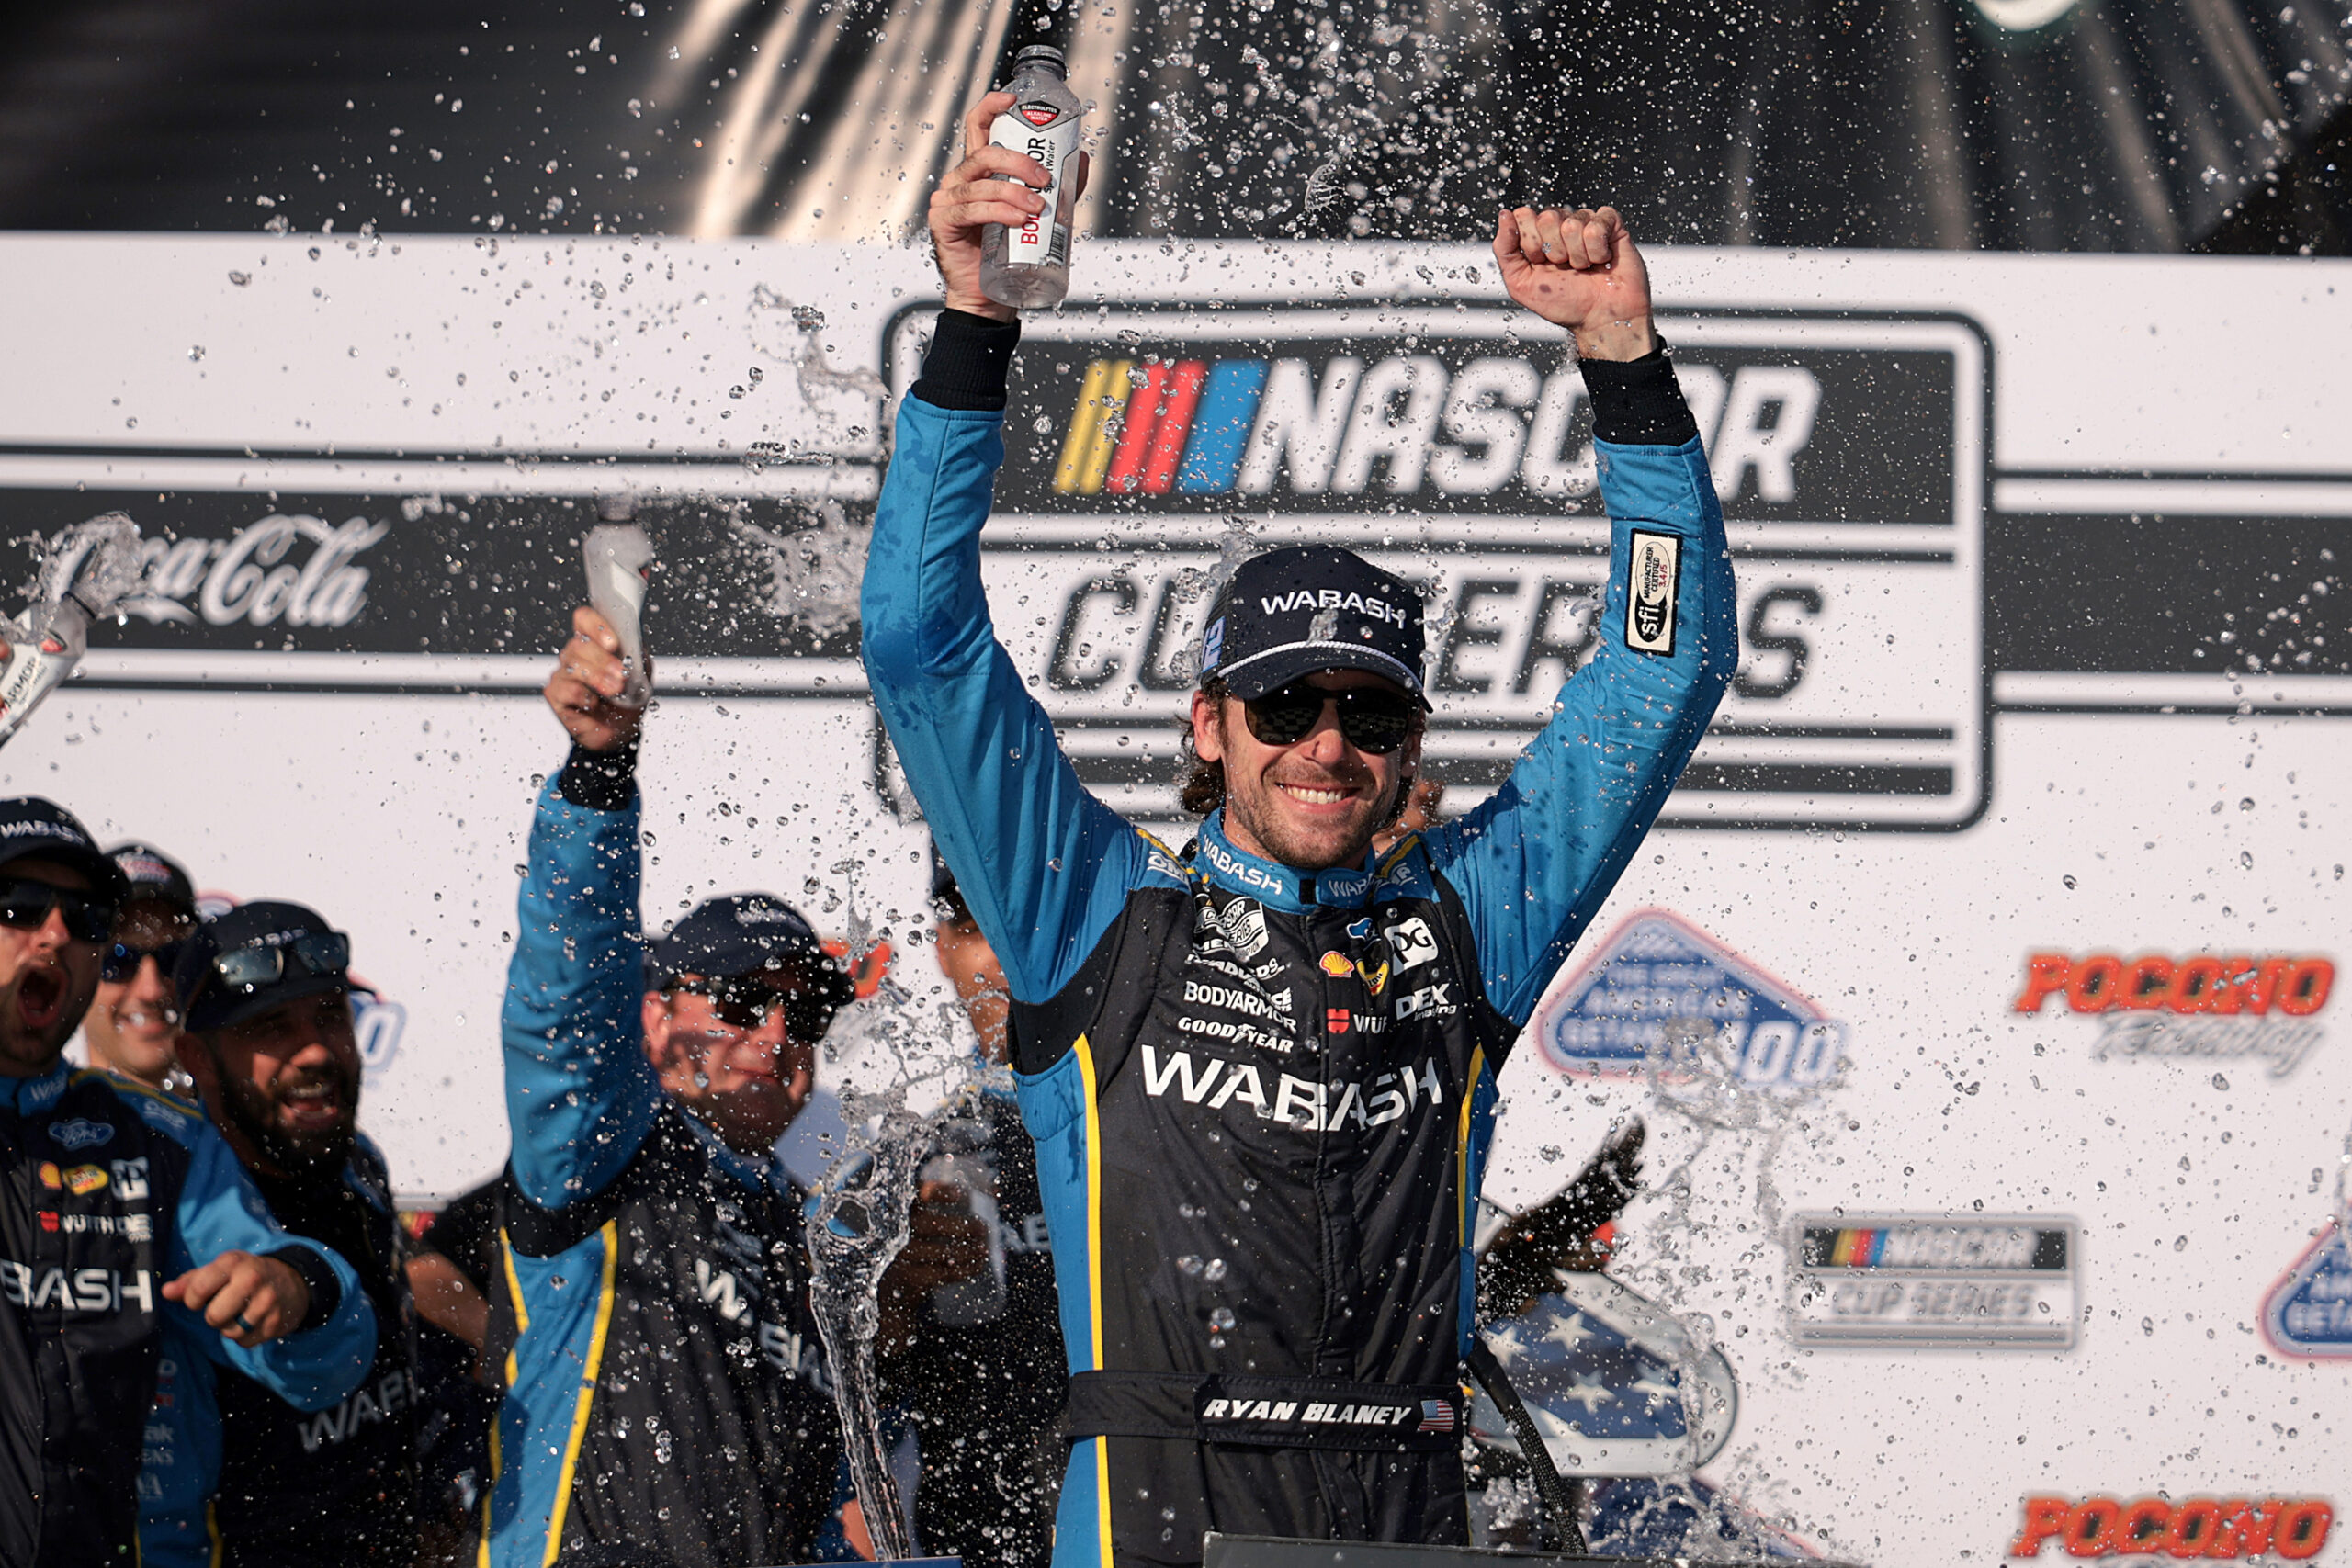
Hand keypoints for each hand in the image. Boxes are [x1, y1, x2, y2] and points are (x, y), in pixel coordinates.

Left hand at [163, 1250, 310, 1346]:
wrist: (294, 1281)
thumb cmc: (247, 1275)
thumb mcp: (222, 1269)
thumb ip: (192, 1280)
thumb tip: (166, 1292)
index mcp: (233, 1263)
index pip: (197, 1290)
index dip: (192, 1300)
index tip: (200, 1298)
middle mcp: (252, 1279)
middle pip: (213, 1317)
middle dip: (214, 1317)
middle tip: (226, 1307)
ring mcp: (267, 1301)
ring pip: (229, 1332)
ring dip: (230, 1328)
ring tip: (242, 1312)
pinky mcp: (276, 1321)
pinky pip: (245, 1342)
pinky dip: (245, 1336)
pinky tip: (255, 1320)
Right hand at [544, 604, 647, 751]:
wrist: (620, 730)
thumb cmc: (627, 697)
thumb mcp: (641, 673)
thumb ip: (637, 655)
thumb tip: (631, 648)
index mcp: (595, 641)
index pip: (585, 619)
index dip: (596, 626)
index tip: (613, 643)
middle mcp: (575, 653)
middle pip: (580, 644)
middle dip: (604, 660)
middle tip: (621, 674)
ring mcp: (563, 673)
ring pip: (573, 665)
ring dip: (598, 678)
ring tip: (615, 691)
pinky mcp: (556, 694)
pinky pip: (569, 689)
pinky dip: (586, 698)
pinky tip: (595, 704)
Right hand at [875, 1180, 991, 1348]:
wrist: (888, 1293)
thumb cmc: (911, 1248)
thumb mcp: (918, 1225)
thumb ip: (947, 1206)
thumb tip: (995, 1189)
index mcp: (896, 1213)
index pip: (913, 1195)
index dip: (938, 1192)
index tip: (962, 1194)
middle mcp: (894, 1233)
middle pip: (930, 1225)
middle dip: (962, 1226)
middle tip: (984, 1228)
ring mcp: (900, 1258)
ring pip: (940, 1252)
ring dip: (969, 1250)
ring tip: (985, 1248)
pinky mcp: (910, 1280)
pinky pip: (943, 1274)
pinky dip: (966, 1269)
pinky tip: (979, 1263)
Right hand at [929, 92, 1091, 322]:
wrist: (992, 296)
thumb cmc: (1011, 252)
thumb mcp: (1042, 212)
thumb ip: (1059, 186)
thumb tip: (1082, 159)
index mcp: (979, 170)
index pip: (978, 126)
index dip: (992, 106)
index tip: (1013, 98)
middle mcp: (960, 179)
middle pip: (985, 152)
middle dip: (1019, 161)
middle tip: (1046, 179)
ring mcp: (947, 200)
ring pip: (982, 183)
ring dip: (1014, 192)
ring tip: (1038, 208)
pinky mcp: (943, 222)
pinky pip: (971, 209)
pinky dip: (998, 212)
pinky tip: (1018, 220)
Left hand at [1492, 206, 1654, 360]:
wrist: (1600, 318)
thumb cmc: (1564, 304)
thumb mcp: (1520, 284)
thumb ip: (1504, 249)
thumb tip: (1504, 215)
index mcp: (1536, 235)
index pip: (1523, 215)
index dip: (1531, 243)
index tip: (1540, 263)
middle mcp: (1560, 225)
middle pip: (1547, 217)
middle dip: (1555, 250)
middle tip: (1565, 268)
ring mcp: (1585, 222)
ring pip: (1573, 223)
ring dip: (1578, 256)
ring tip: (1584, 268)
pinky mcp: (1610, 223)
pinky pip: (1597, 225)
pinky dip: (1597, 250)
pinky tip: (1601, 260)